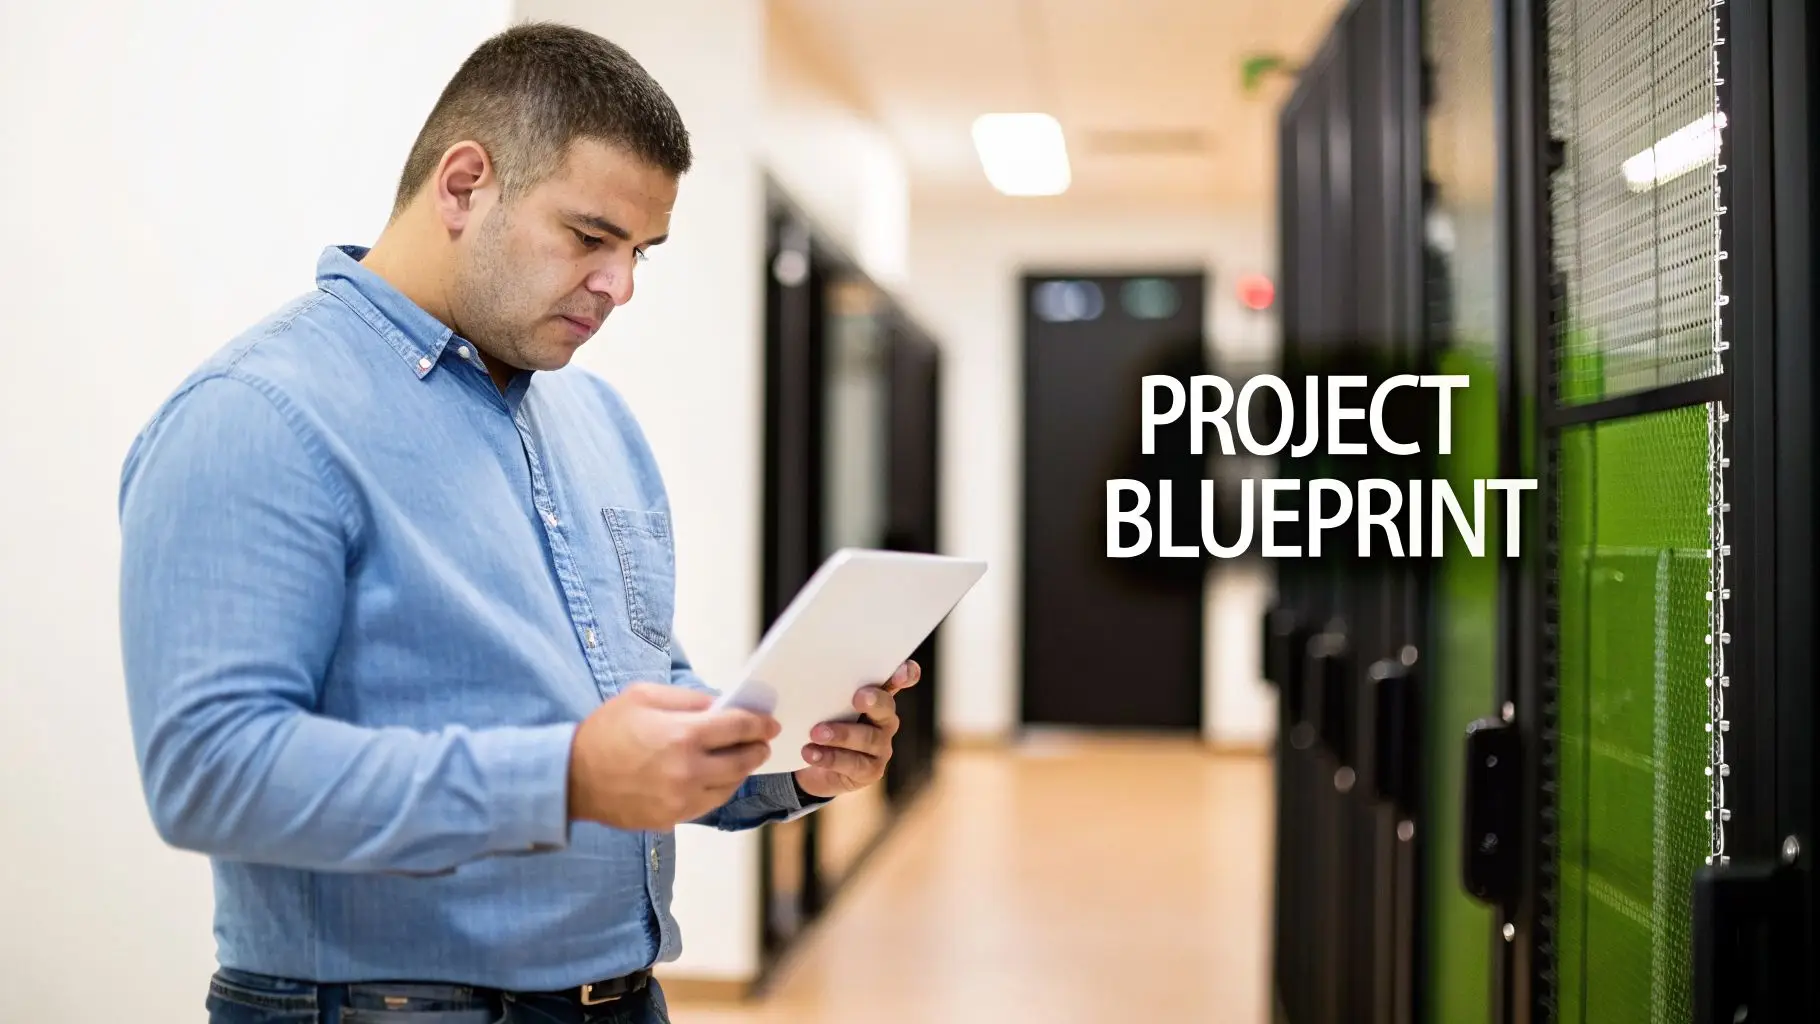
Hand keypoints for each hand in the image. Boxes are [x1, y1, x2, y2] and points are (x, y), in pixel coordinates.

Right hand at [568, 683, 779, 830]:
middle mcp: (687, 771)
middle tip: (763, 741)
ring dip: (741, 771)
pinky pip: (709, 804)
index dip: (759, 724)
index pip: (737, 728)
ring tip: (743, 759)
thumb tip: (720, 705)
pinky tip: (719, 778)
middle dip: (757, 748)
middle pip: (741, 760)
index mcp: (682, 735)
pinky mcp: (671, 818)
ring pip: (729, 786)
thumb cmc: (605, 731)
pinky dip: (720, 789)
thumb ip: (687, 699)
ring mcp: (681, 799)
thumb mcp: (643, 696)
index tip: (769, 723)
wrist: (571, 777)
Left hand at [794, 660, 919, 799]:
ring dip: (842, 734)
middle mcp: (884, 718)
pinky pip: (854, 764)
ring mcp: (881, 746)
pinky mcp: (870, 771)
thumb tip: (798, 673)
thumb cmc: (817, 720)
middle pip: (886, 707)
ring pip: (868, 738)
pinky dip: (830, 757)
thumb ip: (820, 687)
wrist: (808, 761)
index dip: (905, 674)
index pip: (900, 678)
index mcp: (875, 693)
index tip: (899, 671)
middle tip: (858, 698)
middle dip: (874, 701)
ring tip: (816, 733)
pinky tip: (810, 753)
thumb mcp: (818, 701)